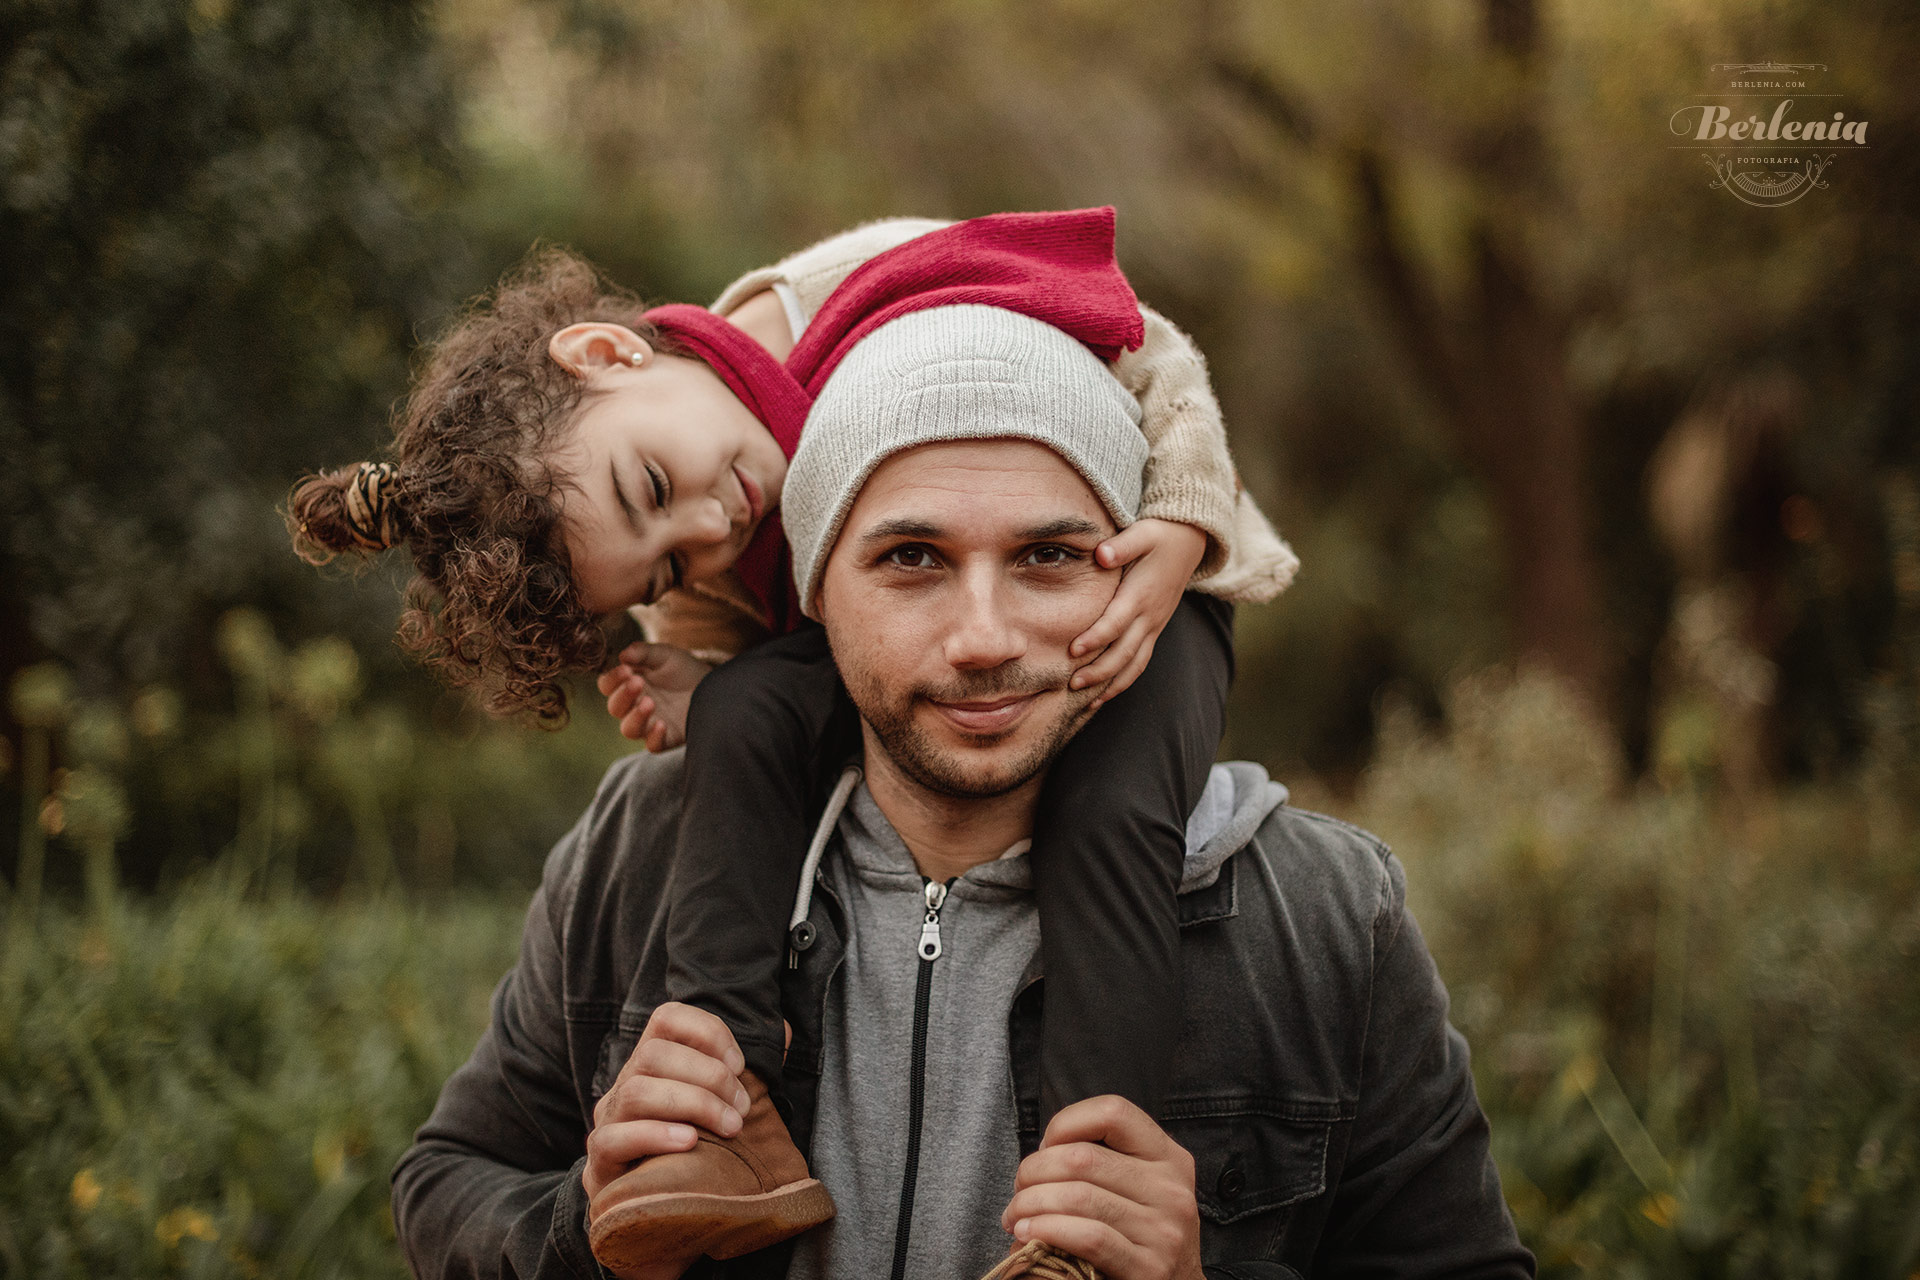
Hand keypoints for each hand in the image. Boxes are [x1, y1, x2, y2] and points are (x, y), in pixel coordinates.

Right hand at [583, 1003, 748, 1202]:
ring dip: (693, 1104)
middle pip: (654, 1054)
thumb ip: (747, 1070)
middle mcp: (625, 1085)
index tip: (740, 1064)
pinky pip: (615, 1139)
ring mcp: (608, 1122)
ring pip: (638, 1091)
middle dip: (709, 1076)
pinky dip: (656, 1136)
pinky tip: (689, 1143)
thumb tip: (785, 1032)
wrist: (657, 1214)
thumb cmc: (697, 1151)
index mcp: (652, 1063)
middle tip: (742, 1108)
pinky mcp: (599, 1162)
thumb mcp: (722, 1105)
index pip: (666, 1018)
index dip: (707, 1031)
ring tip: (729, 1128)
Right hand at [596, 643, 713, 749]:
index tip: (626, 669)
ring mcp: (649, 724)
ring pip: (629, 729)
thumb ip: (644, 653)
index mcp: (629, 685)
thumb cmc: (684, 670)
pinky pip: (653, 745)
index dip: (612, 679)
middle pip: (615, 707)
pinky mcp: (667, 738)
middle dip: (623, 695)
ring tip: (649, 703)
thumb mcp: (666, 655)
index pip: (607, 685)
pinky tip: (662, 724)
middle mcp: (634, 706)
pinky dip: (654, 737)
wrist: (713, 686)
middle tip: (638, 682)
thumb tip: (623, 655)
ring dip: (635, 717)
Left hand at [999, 1096, 1202, 1279]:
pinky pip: (1088, 1237)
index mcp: (1168, 1157)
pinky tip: (1028, 1233)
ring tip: (1015, 1216)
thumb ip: (1105, 1160)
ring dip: (1030, 1204)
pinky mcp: (1149, 1268)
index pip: (1113, 1112)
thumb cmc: (1143, 1231)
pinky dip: (1047, 1230)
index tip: (1044, 1146)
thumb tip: (1045, 1151)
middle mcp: (1171, 1189)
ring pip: (1078, 1197)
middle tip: (1019, 1189)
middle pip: (1083, 1158)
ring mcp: (1164, 1230)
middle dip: (1034, 1171)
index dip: (1066, 1122)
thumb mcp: (1141, 1184)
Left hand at [1069, 520, 1207, 709]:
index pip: (1117, 622)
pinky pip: (1140, 662)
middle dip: (1099, 671)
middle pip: (1124, 652)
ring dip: (1111, 684)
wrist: (1190, 541)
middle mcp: (1149, 616)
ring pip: (1134, 664)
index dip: (1096, 637)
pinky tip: (1104, 694)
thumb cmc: (1160, 536)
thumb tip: (1101, 554)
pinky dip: (1124, 681)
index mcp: (1141, 594)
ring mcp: (1154, 626)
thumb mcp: (1143, 533)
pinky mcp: (1154, 630)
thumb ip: (1122, 545)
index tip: (1073, 650)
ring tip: (1087, 701)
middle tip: (1071, 684)